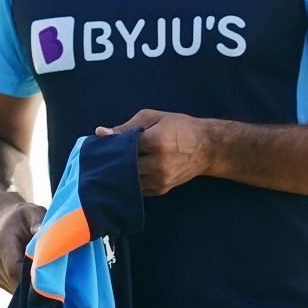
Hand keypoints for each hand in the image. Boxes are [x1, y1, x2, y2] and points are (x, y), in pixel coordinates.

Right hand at [0, 200, 45, 292]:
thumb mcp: (33, 212)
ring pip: (14, 286)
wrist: (5, 220)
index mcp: (3, 244)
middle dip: (34, 282)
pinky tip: (37, 275)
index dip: (31, 277)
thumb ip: (38, 221)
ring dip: (30, 284)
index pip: (14, 269)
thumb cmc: (22, 216)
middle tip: (54, 278)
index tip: (48, 276)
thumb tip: (42, 232)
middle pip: (15, 280)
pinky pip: (14, 286)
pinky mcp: (1, 278)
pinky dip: (26, 285)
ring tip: (46, 274)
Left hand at [96, 110, 211, 195]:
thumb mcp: (154, 117)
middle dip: (113, 161)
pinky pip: (137, 188)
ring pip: (128, 180)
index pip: (122, 147)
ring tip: (117, 164)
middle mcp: (158, 163)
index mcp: (156, 141)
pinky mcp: (161, 189)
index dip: (110, 145)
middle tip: (106, 157)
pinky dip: (131, 180)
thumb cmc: (180, 127)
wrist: (207, 148)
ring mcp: (160, 179)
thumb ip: (127, 126)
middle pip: (122, 167)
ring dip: (120, 173)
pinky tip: (131, 172)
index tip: (103, 144)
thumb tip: (100, 133)